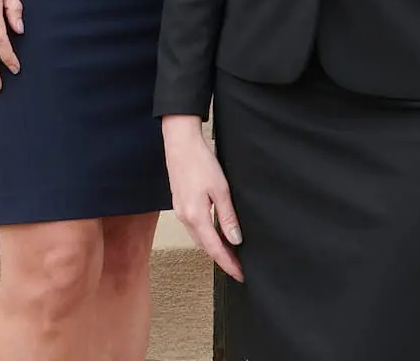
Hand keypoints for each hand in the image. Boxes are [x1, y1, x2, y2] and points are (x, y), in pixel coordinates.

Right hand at [163, 115, 242, 280]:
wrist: (180, 144)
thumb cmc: (200, 162)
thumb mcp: (221, 189)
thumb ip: (227, 216)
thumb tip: (235, 239)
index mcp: (196, 216)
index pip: (215, 249)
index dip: (228, 264)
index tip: (240, 274)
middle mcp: (185, 218)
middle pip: (205, 247)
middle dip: (221, 259)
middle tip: (238, 268)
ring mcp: (180, 212)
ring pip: (198, 239)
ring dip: (213, 249)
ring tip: (229, 255)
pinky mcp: (179, 204)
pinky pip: (194, 228)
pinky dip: (205, 236)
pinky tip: (214, 234)